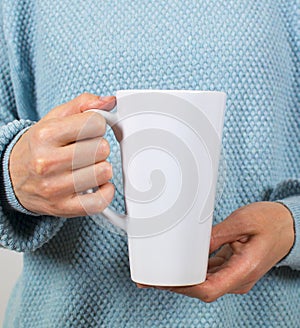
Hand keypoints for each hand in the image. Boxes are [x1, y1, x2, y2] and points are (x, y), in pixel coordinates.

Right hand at [9, 93, 115, 216]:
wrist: (12, 177)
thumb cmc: (38, 147)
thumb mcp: (54, 119)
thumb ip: (83, 105)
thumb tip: (110, 102)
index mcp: (45, 135)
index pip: (95, 123)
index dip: (97, 125)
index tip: (89, 131)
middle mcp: (47, 162)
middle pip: (102, 148)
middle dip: (98, 147)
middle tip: (86, 151)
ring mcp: (54, 188)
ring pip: (104, 172)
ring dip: (101, 169)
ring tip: (87, 167)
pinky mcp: (63, 207)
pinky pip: (99, 201)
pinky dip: (105, 192)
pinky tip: (97, 185)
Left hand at [138, 202, 294, 301]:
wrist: (288, 226)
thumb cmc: (271, 222)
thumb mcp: (243, 221)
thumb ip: (218, 234)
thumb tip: (194, 245)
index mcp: (244, 269)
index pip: (209, 289)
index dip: (183, 288)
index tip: (163, 281)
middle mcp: (238, 278)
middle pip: (202, 289)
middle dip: (175, 285)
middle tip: (150, 277)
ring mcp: (234, 274)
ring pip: (203, 283)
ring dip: (181, 279)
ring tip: (158, 272)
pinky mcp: (231, 267)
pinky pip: (208, 273)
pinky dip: (191, 272)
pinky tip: (178, 265)